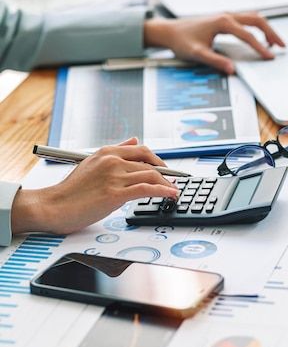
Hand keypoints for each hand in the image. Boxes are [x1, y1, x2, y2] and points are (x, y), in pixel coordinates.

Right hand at [11, 138, 178, 235]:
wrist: (53, 206)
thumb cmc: (70, 191)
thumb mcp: (91, 163)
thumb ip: (115, 150)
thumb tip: (133, 139)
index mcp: (106, 152)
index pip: (141, 150)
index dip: (158, 160)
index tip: (166, 169)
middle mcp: (112, 160)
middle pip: (149, 163)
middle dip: (166, 173)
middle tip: (174, 181)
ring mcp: (114, 176)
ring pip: (151, 175)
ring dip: (168, 184)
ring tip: (174, 191)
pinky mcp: (115, 194)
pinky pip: (147, 189)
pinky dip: (163, 191)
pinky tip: (171, 195)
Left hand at [144, 13, 284, 73]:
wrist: (170, 31)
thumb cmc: (182, 41)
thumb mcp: (197, 54)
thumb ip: (215, 61)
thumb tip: (232, 69)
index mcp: (222, 22)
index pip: (248, 35)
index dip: (260, 48)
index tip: (269, 58)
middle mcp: (227, 15)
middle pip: (257, 20)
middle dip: (271, 33)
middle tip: (282, 46)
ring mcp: (226, 15)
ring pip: (253, 18)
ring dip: (266, 28)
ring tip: (276, 43)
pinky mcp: (225, 19)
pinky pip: (247, 20)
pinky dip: (258, 27)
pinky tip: (260, 37)